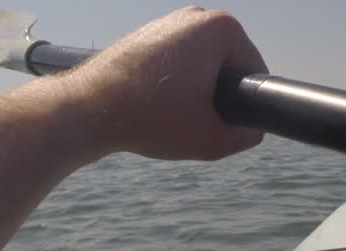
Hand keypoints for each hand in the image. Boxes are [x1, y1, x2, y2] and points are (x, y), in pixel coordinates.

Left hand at [70, 7, 267, 160]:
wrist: (90, 108)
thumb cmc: (151, 119)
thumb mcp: (213, 140)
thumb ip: (247, 136)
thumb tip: (252, 130)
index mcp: (222, 29)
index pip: (254, 74)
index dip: (244, 108)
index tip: (220, 125)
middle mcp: (198, 16)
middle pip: (228, 70)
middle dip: (218, 98)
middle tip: (195, 125)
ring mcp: (170, 22)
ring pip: (203, 69)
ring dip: (196, 94)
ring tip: (174, 118)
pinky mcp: (149, 35)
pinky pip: (178, 65)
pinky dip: (174, 87)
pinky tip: (157, 107)